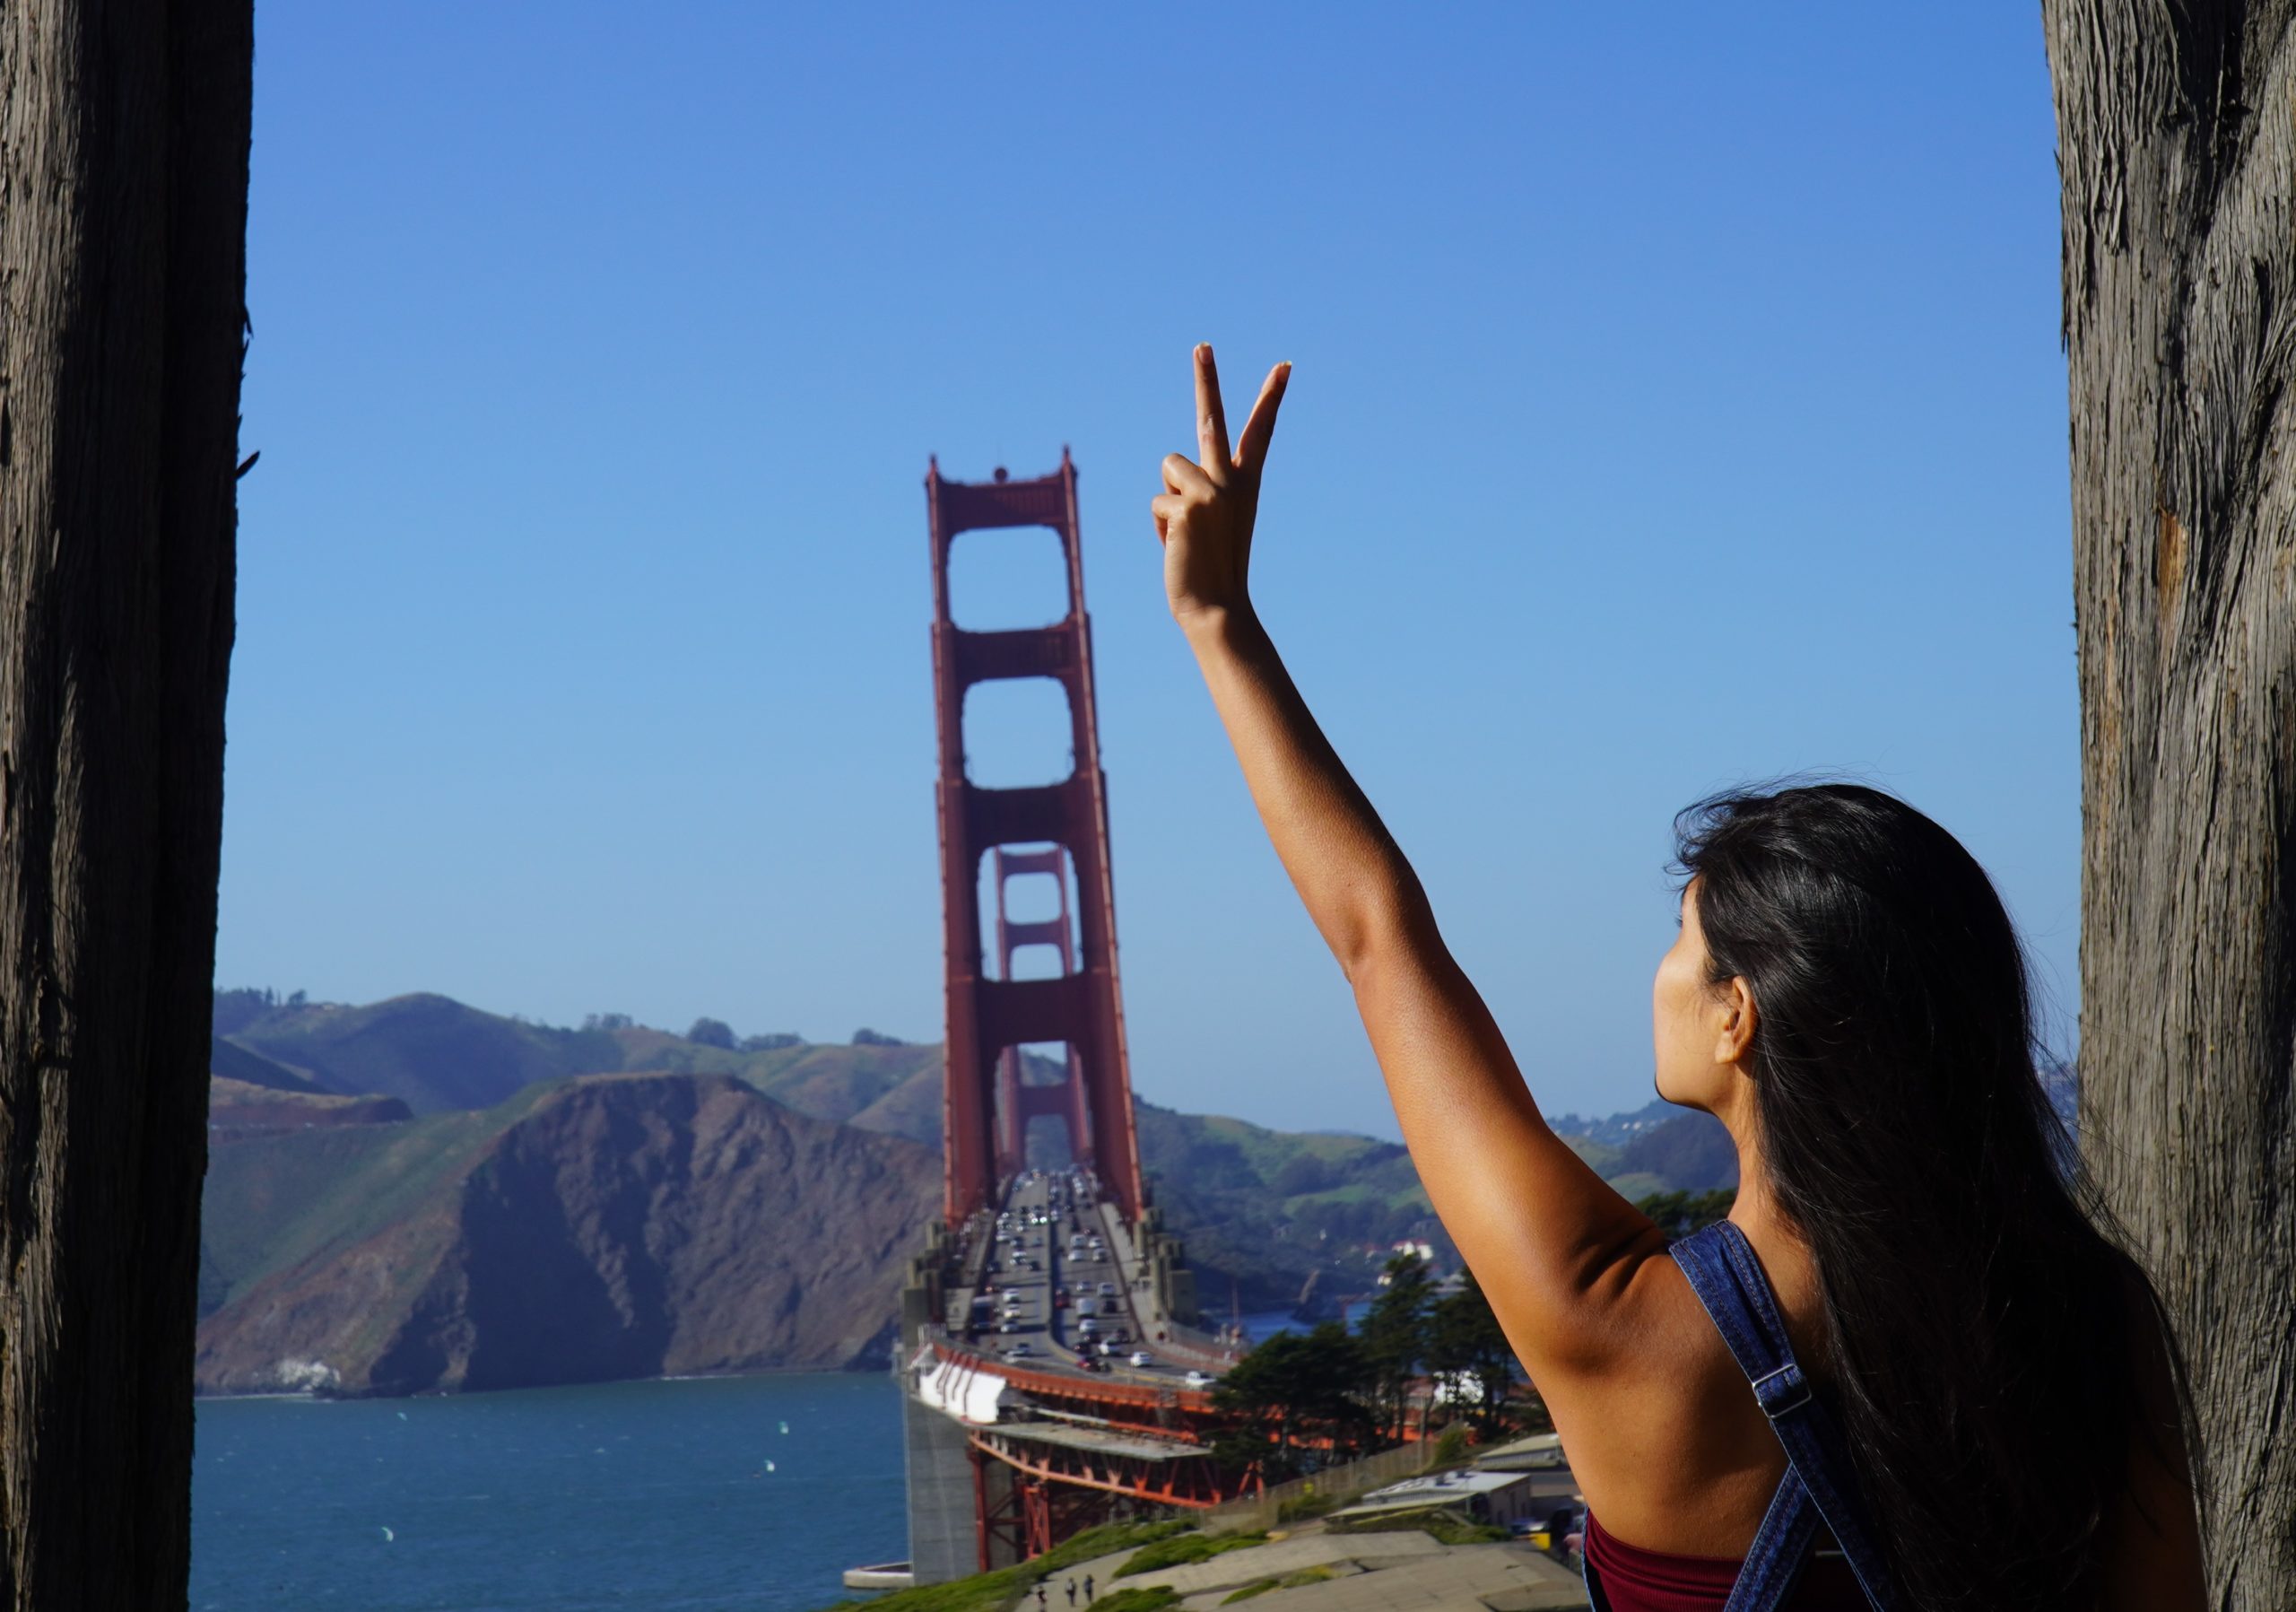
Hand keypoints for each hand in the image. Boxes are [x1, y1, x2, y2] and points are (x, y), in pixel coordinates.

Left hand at [1152, 343, 1288, 626]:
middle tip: (1201, 344)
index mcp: (1244, 485)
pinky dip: (1160, 528)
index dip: (1271, 398)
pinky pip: (1158, 502)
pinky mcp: (1188, 504)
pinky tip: (1178, 547)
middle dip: (1207, 377)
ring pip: (1169, 469)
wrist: (1215, 607)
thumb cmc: (1210, 571)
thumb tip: (1172, 482)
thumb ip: (1199, 495)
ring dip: (1169, 501)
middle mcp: (1232, 481)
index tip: (1284, 366)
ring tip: (1186, 535)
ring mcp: (1212, 490)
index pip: (1258, 433)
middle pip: (1213, 417)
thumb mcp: (1211, 527)